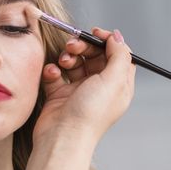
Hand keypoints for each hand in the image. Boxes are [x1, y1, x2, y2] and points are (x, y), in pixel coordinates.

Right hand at [33, 24, 135, 143]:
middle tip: (73, 45)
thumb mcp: (113, 81)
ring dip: (67, 57)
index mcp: (117, 85)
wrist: (61, 137)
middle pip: (94, 56)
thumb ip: (119, 56)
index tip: (94, 33)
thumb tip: (117, 37)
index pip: (117, 55)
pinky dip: (52, 70)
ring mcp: (78, 91)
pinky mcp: (59, 94)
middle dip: (83, 47)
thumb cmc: (89, 114)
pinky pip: (56, 74)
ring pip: (74, 63)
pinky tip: (52, 74)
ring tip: (63, 62)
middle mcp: (99, 87)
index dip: (106, 42)